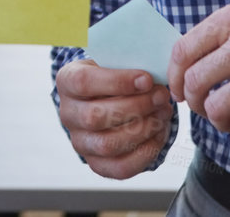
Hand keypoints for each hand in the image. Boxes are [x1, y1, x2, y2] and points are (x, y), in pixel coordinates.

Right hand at [55, 58, 174, 177]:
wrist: (107, 98)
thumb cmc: (114, 76)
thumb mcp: (113, 62)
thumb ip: (127, 65)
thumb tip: (154, 77)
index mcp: (67, 82)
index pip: (84, 83)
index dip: (117, 82)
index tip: (147, 79)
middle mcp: (68, 114)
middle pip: (95, 117)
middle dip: (136, 107)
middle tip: (161, 96)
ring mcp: (80, 142)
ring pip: (108, 144)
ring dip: (143, 129)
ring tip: (163, 112)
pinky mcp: (96, 164)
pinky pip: (120, 167)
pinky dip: (146, 152)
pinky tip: (159, 132)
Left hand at [168, 3, 229, 140]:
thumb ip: (226, 32)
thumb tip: (186, 60)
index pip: (182, 50)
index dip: (173, 76)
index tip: (177, 90)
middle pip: (193, 82)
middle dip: (194, 102)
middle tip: (205, 108)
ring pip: (214, 108)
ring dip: (217, 120)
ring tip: (229, 119)